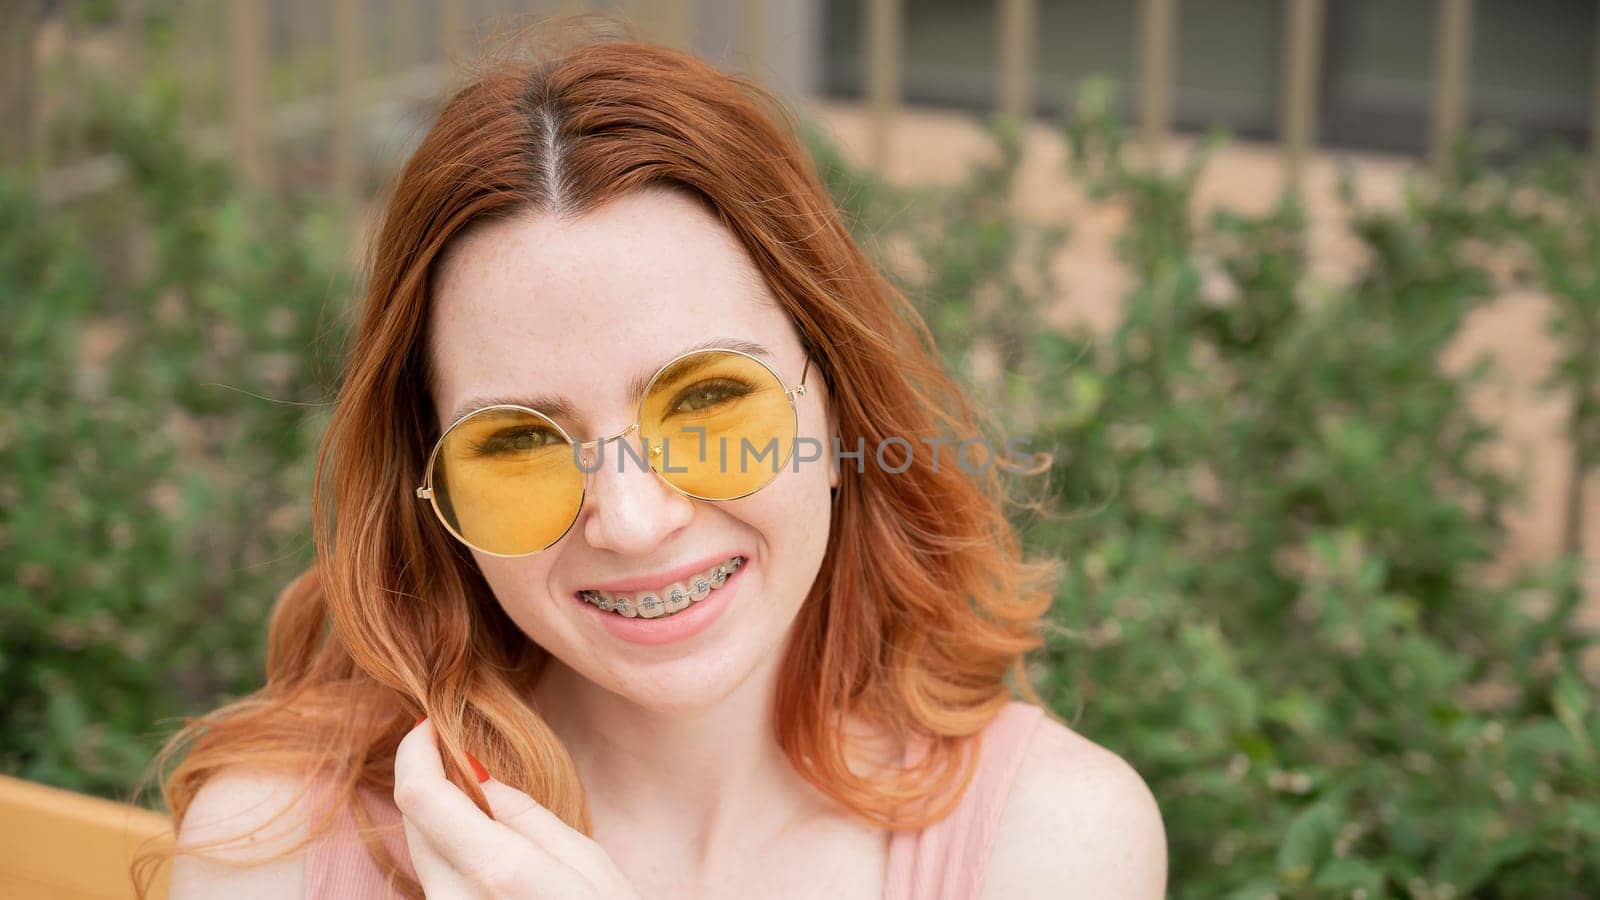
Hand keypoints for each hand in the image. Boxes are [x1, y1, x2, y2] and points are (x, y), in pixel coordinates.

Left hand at [394, 717, 641, 898]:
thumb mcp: (588, 862)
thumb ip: (526, 816)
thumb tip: (476, 776)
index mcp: (498, 873)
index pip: (421, 797)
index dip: (415, 751)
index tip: (428, 725)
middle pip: (413, 823)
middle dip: (426, 779)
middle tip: (455, 753)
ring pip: (420, 855)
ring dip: (438, 821)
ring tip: (478, 805)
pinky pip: (435, 884)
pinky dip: (447, 856)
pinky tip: (481, 850)